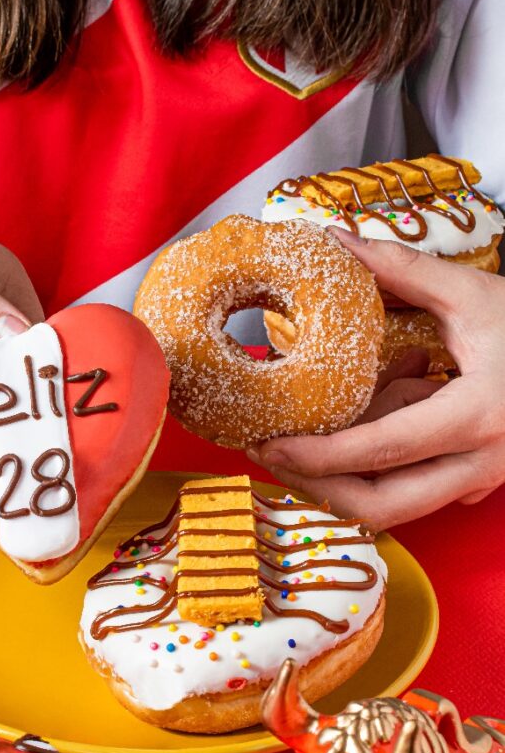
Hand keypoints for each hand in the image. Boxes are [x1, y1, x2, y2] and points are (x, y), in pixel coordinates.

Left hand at [248, 227, 504, 529]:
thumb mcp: (475, 296)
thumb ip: (402, 272)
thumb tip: (337, 243)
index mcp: (476, 418)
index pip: (379, 452)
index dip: (316, 456)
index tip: (268, 444)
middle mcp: (480, 464)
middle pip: (382, 507)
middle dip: (318, 489)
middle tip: (273, 458)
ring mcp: (483, 480)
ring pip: (398, 508)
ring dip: (344, 483)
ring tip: (302, 443)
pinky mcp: (481, 481)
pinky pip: (418, 489)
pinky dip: (381, 469)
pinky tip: (363, 426)